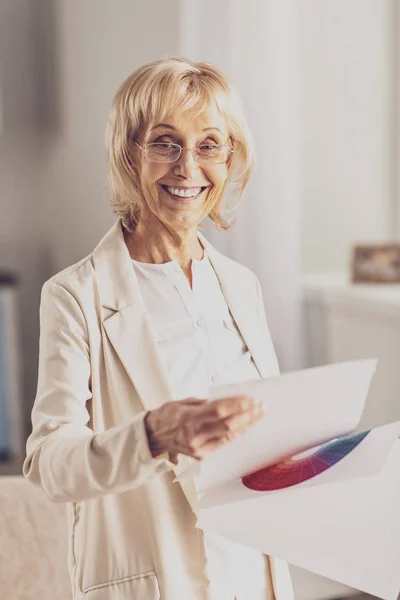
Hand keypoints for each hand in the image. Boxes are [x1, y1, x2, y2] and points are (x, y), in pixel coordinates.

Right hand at [144, 395, 262, 462]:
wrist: (153, 436)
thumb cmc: (167, 415)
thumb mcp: (183, 402)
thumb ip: (204, 403)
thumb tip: (227, 401)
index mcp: (188, 417)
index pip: (219, 410)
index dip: (237, 405)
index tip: (250, 399)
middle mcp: (194, 434)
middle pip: (228, 425)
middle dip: (246, 415)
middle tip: (260, 407)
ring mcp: (198, 447)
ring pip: (228, 436)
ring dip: (245, 425)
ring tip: (257, 416)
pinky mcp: (201, 455)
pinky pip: (223, 444)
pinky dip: (236, 434)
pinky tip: (245, 427)